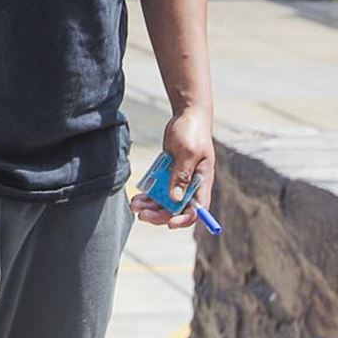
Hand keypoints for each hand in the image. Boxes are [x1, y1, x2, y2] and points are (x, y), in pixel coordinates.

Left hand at [133, 108, 215, 228]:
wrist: (187, 115)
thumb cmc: (192, 132)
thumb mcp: (187, 153)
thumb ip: (181, 175)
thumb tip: (176, 199)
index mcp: (202, 182)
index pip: (198, 209)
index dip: (185, 219)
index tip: (170, 223)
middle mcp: (191, 184)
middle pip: (178, 208)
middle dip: (160, 214)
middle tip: (142, 215)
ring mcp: (179, 178)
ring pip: (166, 200)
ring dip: (151, 206)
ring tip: (134, 205)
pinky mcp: (169, 172)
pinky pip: (158, 188)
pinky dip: (148, 194)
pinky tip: (136, 196)